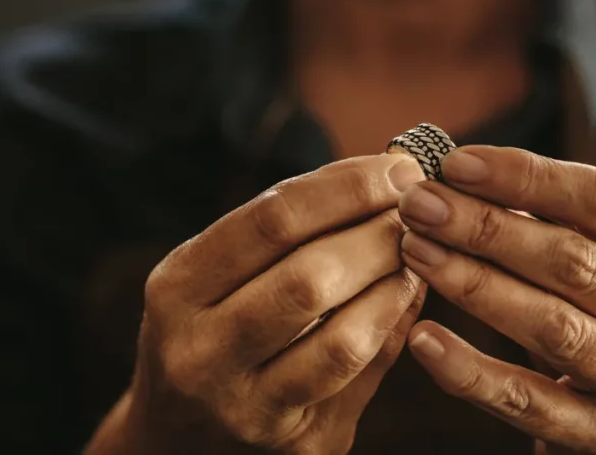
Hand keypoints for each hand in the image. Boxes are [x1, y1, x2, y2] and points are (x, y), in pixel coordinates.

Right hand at [86, 154, 427, 454]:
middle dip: (377, 235)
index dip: (345, 188)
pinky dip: (394, 328)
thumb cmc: (212, 331)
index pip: (272, 219)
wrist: (181, 440)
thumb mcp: (217, 276)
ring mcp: (247, 409)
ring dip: (394, 285)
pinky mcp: (298, 446)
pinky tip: (406, 297)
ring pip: (343, 340)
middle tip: (418, 210)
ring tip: (417, 253)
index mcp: (177, 289)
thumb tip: (388, 178)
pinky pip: (363, 378)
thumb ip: (288, 230)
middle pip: (309, 279)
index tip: (396, 167)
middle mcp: (201, 353)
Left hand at [397, 146, 595, 453]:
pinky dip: (472, 371)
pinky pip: (529, 403)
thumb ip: (557, 217)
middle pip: (575, 263)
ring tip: (417, 251)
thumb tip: (460, 172)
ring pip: (553, 328)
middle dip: (487, 227)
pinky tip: (425, 338)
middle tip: (420, 205)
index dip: (528, 176)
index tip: (457, 163)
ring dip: (475, 286)